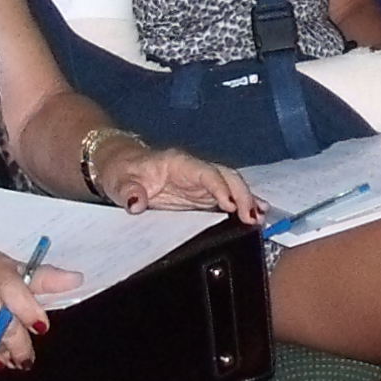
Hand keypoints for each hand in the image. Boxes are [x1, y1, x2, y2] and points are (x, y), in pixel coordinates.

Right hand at [0, 246, 83, 368]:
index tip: (41, 327)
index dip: (30, 310)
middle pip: (6, 323)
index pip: (16, 288)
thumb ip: (40, 278)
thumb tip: (76, 280)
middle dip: (21, 345)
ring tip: (14, 357)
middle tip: (27, 357)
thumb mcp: (6, 268)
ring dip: (6, 353)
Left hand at [91, 139, 261, 220]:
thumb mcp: (120, 181)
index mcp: (178, 163)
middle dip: (242, 194)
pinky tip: (254, 216)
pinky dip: (241, 205)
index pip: (206, 173)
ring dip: (247, 200)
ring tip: (260, 218)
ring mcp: (199, 183)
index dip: (220, 187)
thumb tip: (136, 203)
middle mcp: (194, 170)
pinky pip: (225, 198)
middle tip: (252, 217)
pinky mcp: (199, 195)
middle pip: (226, 176)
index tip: (231, 205)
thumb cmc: (122, 171)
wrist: (121, 167)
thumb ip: (129, 191)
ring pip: (231, 186)